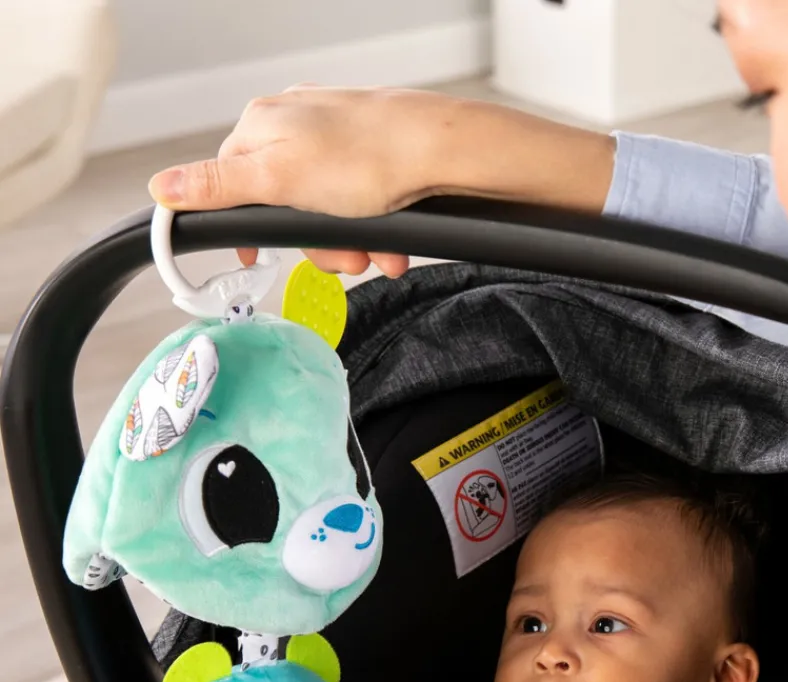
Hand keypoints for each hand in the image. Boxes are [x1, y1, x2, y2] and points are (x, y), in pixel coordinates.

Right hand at [148, 85, 614, 277]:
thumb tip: (160, 188)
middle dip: (319, 246)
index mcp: (262, 128)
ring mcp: (336, 140)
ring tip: (376, 254)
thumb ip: (218, 187)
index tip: (255, 260)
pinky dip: (374, 232)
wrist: (439, 152)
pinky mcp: (370, 155)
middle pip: (286, 208)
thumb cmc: (366, 159)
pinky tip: (390, 244)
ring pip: (326, 213)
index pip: (232, 186)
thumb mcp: (278, 181)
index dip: (249, 231)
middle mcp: (295, 128)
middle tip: (345, 260)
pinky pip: (359, 206)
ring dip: (351, 246)